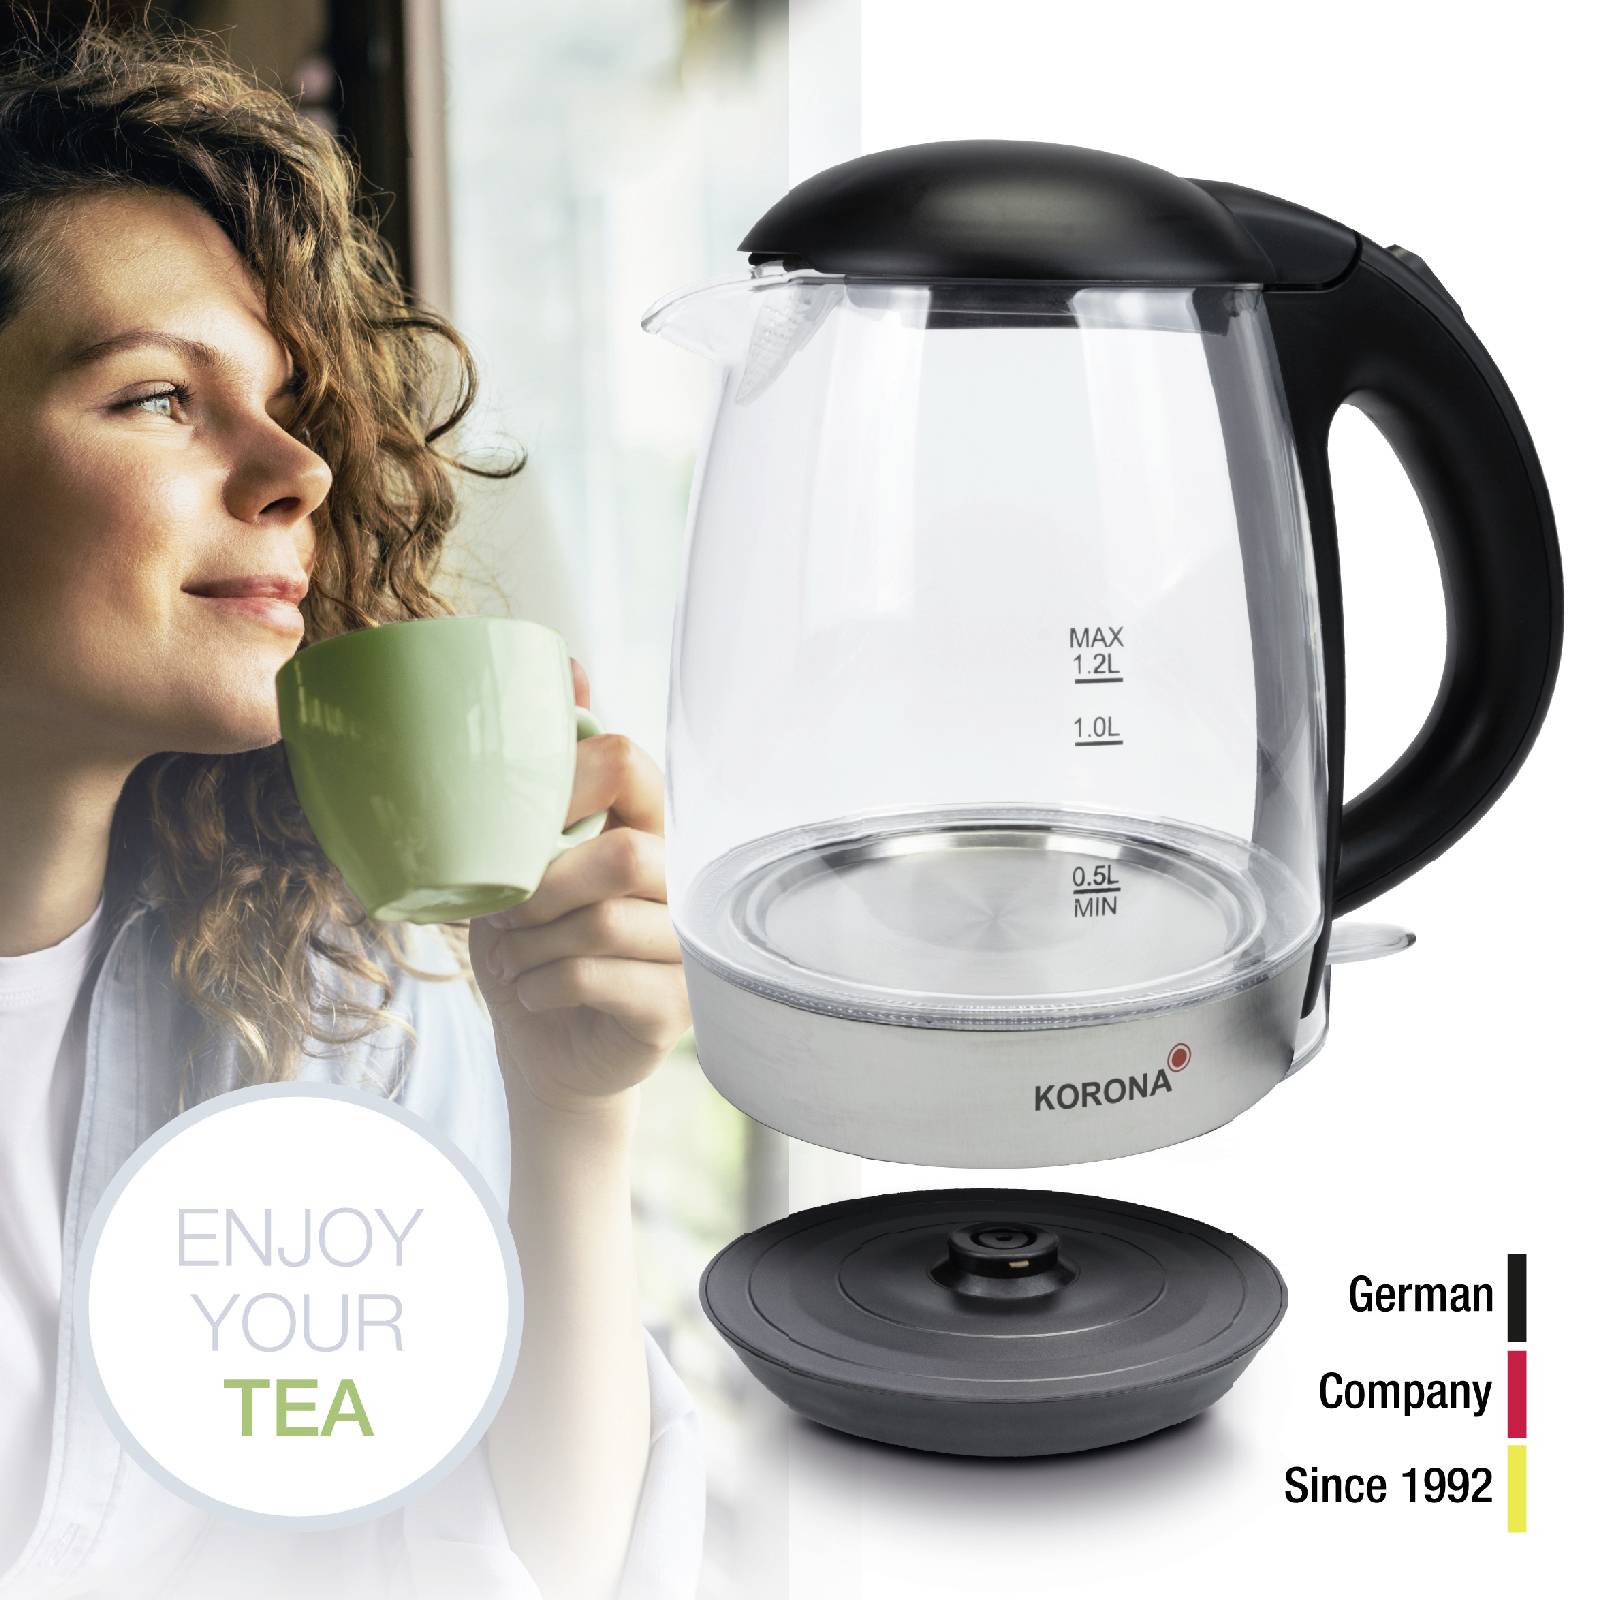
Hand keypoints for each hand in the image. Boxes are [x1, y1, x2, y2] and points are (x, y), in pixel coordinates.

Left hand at [467, 658, 690, 1114]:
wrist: (547, 1048)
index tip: (523, 828)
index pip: (632, 767)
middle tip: (506, 913)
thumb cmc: (537, 942)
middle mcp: (678, 880)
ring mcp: (683, 946)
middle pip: (629, 854)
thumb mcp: (525, 854)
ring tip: (512, 960)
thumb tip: (572, 663)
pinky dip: (544, 985)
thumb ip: (549, 774)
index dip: (570, 784)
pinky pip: (601, 979)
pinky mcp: (673, 1006)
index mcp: (643, 826)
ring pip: (609, 922)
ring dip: (534, 946)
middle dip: (546, 886)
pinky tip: (532, 992)